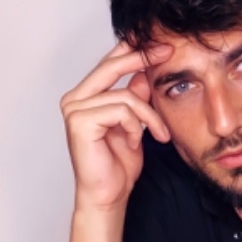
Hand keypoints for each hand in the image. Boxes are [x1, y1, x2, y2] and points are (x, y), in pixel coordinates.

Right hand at [60, 40, 172, 210]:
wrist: (108, 196)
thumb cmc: (118, 166)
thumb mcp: (134, 125)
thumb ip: (135, 98)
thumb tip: (144, 72)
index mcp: (85, 96)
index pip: (109, 63)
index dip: (133, 50)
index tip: (161, 45)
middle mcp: (75, 99)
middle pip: (111, 66)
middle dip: (142, 57)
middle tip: (167, 53)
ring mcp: (74, 109)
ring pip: (126, 96)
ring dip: (149, 116)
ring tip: (158, 134)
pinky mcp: (80, 121)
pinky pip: (121, 111)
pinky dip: (136, 127)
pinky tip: (134, 143)